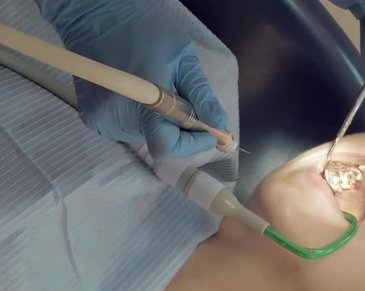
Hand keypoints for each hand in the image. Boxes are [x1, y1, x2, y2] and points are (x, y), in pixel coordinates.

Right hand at [36, 0, 227, 158]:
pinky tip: (141, 94)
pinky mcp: (93, 119)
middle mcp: (118, 118)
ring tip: (159, 91)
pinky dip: (142, 118)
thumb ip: (201, 95)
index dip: (191, 145)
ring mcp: (102, 120)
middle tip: (185, 101)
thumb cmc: (144, 31)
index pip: (166, 146)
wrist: (95, 16)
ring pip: (145, 135)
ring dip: (160, 122)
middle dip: (180, 128)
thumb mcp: (183, 58)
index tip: (207, 131)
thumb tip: (218, 124)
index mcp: (142, 102)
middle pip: (159, 141)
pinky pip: (129, 128)